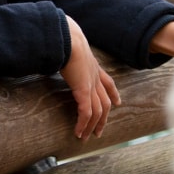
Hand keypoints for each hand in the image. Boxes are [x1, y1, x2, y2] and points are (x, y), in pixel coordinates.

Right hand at [61, 16, 120, 139]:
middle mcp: (95, 77)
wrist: (68, 37)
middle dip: (103, 118)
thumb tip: (55, 51)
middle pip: (105, 101)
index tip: (118, 102)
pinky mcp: (83, 90)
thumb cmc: (64, 38)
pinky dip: (83, 124)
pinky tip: (78, 132)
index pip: (108, 82)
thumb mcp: (69, 47)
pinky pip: (86, 112)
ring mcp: (90, 84)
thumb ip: (66, 52)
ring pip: (98, 111)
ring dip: (92, 125)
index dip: (114, 93)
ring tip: (86, 136)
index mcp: (93, 67)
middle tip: (99, 131)